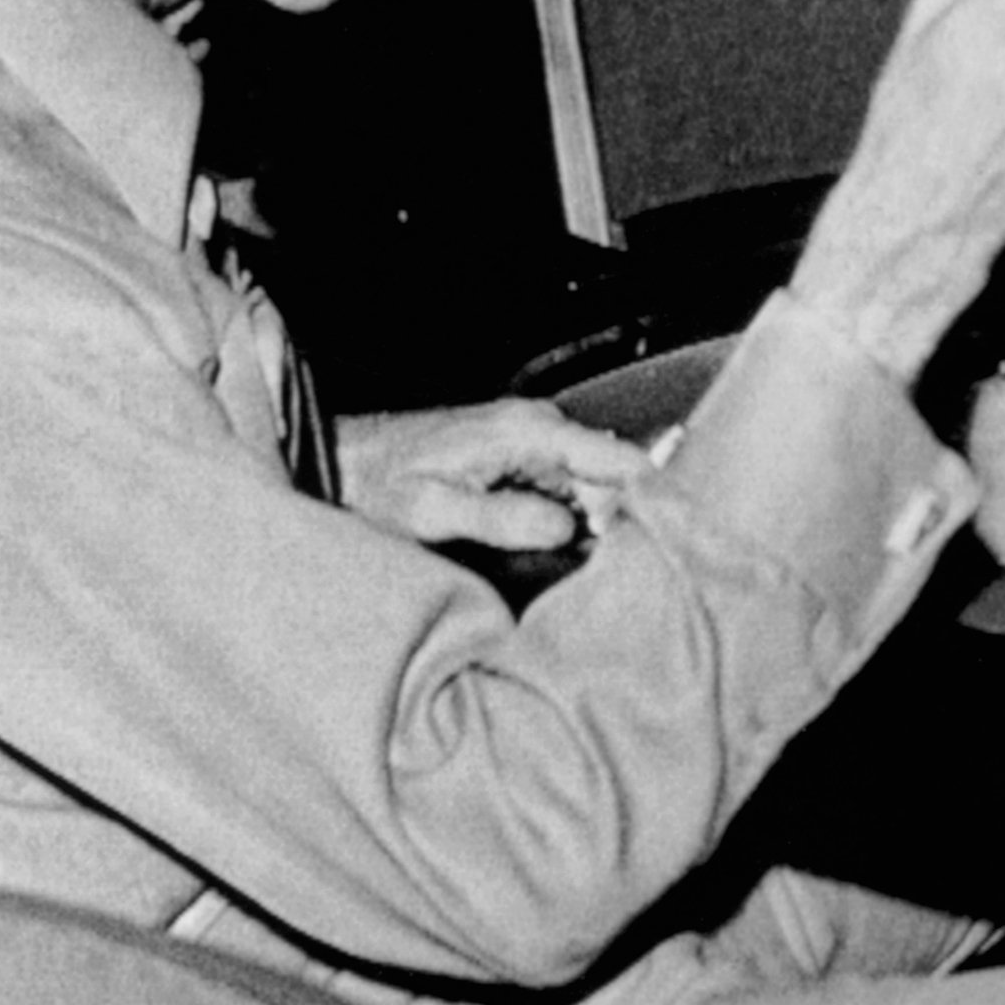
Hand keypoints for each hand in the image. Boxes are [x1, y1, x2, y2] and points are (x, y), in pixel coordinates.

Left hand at [336, 399, 652, 552]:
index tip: (659, 547)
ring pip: (600, 487)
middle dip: (625, 524)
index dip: (651, 503)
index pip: (623, 460)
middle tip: (613, 574)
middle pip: (618, 479)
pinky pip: (576, 489)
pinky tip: (566, 552)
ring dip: (602, 527)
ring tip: (589, 568)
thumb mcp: (430, 511)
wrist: (345, 462)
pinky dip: (581, 522)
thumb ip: (499, 518)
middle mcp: (541, 429)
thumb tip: (565, 530)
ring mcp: (537, 442)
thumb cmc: (378, 484)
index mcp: (528, 433)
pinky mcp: (528, 457)